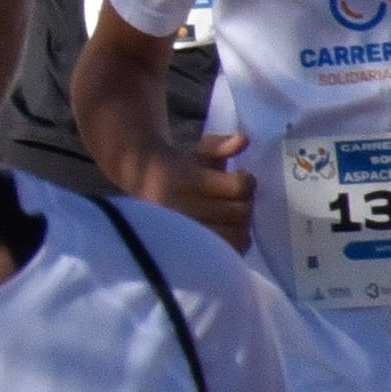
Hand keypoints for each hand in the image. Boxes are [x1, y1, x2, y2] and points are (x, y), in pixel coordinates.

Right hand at [128, 130, 255, 249]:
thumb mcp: (196, 153)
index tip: (242, 176)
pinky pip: (229, 251)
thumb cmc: (177, 170)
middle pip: (240, 211)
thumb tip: (243, 140)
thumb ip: (218, 146)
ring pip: (238, 235)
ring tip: (234, 215)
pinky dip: (236, 241)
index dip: (247, 180)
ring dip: (243, 223)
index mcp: (185, 180)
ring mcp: (186, 234)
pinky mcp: (190, 251)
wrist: (143, 190)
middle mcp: (183, 209)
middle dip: (246, 202)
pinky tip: (228, 230)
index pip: (237, 186)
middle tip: (239, 197)